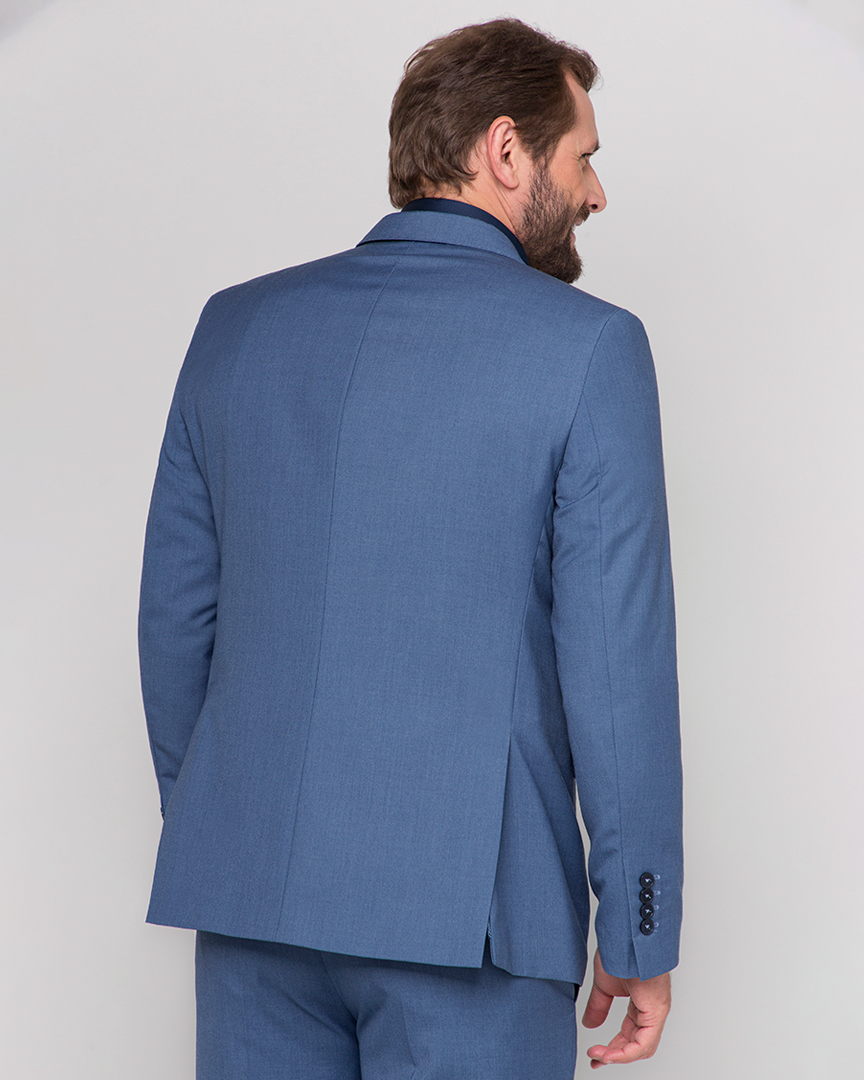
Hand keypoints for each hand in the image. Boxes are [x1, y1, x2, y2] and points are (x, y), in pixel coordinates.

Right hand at [581, 948, 671, 1068]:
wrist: (627, 931)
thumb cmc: (621, 949)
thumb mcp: (605, 984)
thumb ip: (599, 1006)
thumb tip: (590, 1025)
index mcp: (643, 1003)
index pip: (631, 1035)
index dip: (613, 1048)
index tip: (596, 1053)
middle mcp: (652, 1008)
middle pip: (637, 1044)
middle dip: (615, 1055)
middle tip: (595, 1058)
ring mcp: (656, 1009)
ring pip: (643, 1046)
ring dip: (619, 1056)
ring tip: (599, 1056)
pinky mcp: (656, 1009)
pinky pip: (645, 1041)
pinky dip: (627, 1051)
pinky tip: (610, 1053)